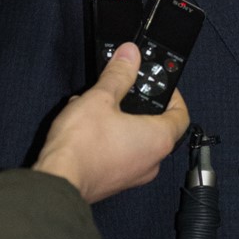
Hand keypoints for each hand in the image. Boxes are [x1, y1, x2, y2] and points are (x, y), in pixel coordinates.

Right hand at [33, 43, 189, 202]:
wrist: (57, 183)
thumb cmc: (82, 146)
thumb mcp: (101, 98)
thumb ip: (119, 74)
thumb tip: (130, 55)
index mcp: (158, 140)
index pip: (181, 115)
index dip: (174, 95)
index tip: (161, 85)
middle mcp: (152, 162)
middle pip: (158, 127)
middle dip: (140, 106)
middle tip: (126, 92)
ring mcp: (134, 175)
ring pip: (136, 141)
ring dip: (121, 122)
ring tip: (99, 108)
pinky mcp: (115, 182)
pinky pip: (121, 154)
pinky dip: (110, 139)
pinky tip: (87, 127)